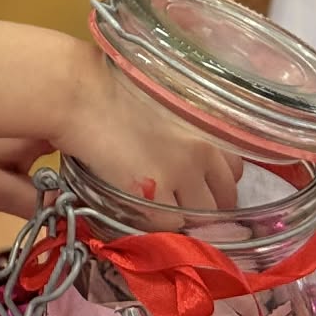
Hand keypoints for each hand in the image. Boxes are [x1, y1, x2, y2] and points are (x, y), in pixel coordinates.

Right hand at [55, 50, 242, 212]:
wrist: (81, 96)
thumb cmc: (112, 89)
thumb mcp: (165, 103)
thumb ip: (188, 130)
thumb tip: (194, 163)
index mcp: (209, 124)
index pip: (235, 170)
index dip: (216, 180)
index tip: (200, 184)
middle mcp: (203, 151)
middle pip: (225, 198)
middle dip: (207, 205)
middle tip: (181, 201)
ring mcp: (181, 176)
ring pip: (200, 217)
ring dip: (183, 216)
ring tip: (158, 206)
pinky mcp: (155, 198)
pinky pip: (170, 227)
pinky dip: (158, 223)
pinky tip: (141, 207)